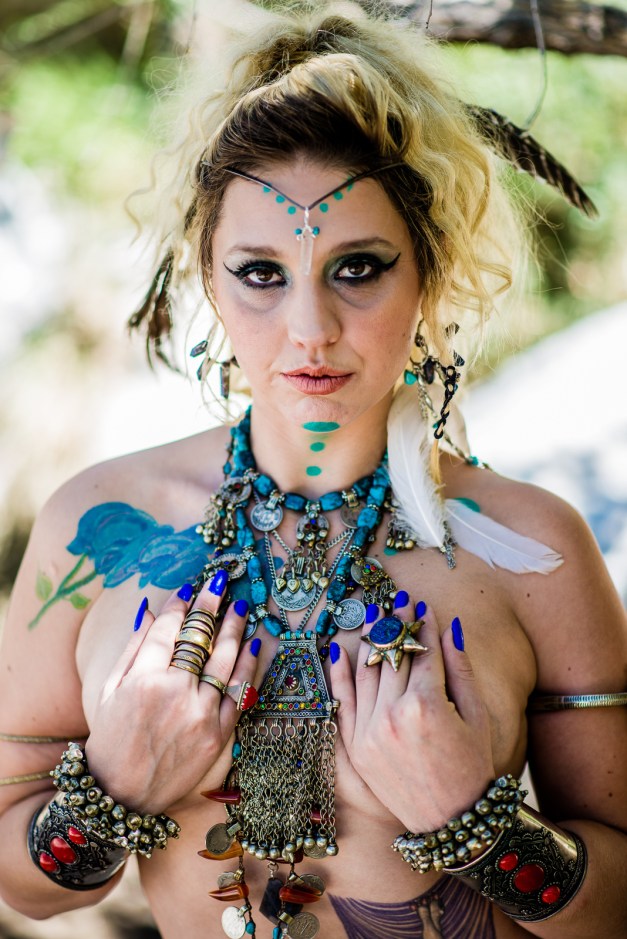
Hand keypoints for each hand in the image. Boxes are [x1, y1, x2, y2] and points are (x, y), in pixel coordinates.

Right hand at [85, 573, 257, 813]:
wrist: (122, 795)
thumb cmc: (111, 739)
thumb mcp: (109, 690)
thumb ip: (133, 648)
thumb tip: (152, 609)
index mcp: (144, 679)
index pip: (170, 628)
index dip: (181, 604)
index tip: (189, 587)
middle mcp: (176, 692)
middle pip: (202, 638)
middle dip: (212, 605)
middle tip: (221, 582)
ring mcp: (201, 714)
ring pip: (226, 660)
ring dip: (236, 628)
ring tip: (242, 606)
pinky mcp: (219, 735)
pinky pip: (239, 694)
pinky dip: (249, 668)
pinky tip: (254, 646)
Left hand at [329, 594, 494, 832]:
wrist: (453, 821)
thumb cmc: (473, 766)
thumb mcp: (475, 714)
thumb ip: (459, 667)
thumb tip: (448, 626)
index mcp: (427, 706)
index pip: (423, 653)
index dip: (423, 627)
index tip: (421, 606)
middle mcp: (393, 715)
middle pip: (393, 657)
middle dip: (397, 626)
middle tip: (397, 602)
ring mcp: (370, 732)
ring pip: (367, 673)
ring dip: (370, 640)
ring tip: (374, 615)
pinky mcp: (356, 747)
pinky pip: (343, 701)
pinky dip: (340, 674)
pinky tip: (341, 647)